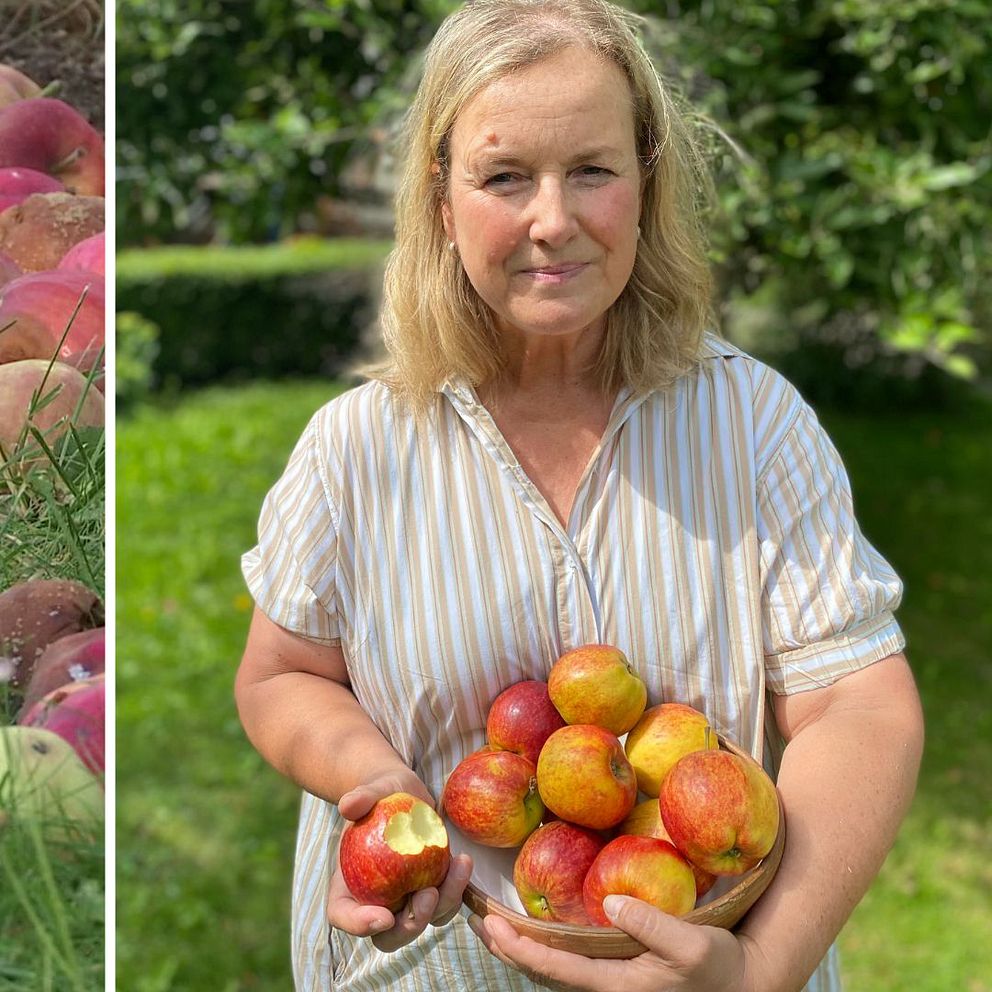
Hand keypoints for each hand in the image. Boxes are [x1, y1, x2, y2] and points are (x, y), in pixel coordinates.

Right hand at [326, 771, 473, 952]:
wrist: (405, 795)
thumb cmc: (381, 793)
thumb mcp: (371, 790)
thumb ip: (360, 797)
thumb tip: (349, 805)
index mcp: (347, 886)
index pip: (344, 916)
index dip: (359, 925)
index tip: (384, 916)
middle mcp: (375, 902)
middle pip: (388, 936)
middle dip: (410, 926)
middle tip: (428, 894)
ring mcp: (404, 901)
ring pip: (423, 922)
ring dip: (443, 905)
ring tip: (458, 867)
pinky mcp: (430, 892)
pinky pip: (444, 904)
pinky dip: (457, 889)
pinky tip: (464, 862)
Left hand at [469, 895, 760, 991]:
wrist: (742, 984)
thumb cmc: (718, 966)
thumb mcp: (692, 944)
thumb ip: (650, 924)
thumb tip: (611, 902)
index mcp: (617, 986)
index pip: (554, 967)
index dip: (519, 948)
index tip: (490, 925)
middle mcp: (607, 988)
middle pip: (545, 971)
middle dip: (509, 947)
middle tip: (476, 919)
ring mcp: (613, 983)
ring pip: (555, 968)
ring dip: (524, 947)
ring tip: (496, 924)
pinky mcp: (621, 974)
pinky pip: (572, 962)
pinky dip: (547, 947)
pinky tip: (541, 929)